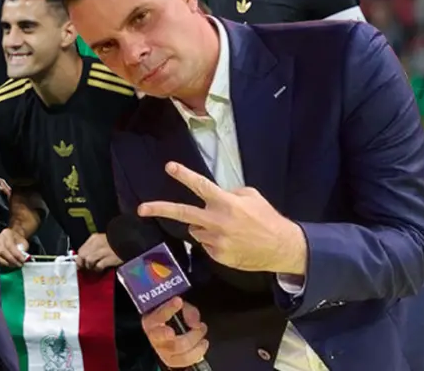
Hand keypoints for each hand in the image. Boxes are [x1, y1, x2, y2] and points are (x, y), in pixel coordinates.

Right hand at [0, 228, 30, 267]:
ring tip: (15, 265)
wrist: (13, 237)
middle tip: (19, 264)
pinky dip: (3, 264)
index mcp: (6, 233)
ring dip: (7, 263)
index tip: (23, 260)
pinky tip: (10, 265)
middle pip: (2, 251)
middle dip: (11, 260)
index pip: (10, 245)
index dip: (16, 254)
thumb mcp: (24, 242)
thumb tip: (22, 258)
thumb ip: (23, 249)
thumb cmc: (18, 240)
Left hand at [75, 232, 121, 270]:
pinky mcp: (110, 258)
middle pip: (82, 255)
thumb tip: (84, 257)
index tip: (80, 264)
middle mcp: (97, 243)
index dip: (79, 258)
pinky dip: (98, 269)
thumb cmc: (116, 242)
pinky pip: (99, 266)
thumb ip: (93, 247)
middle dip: (82, 263)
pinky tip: (100, 269)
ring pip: (89, 260)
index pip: (81, 249)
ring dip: (90, 267)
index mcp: (94, 238)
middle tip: (85, 268)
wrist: (130, 241)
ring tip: (94, 268)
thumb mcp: (102, 240)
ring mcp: (104, 251)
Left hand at [138, 162, 307, 274]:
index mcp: (226, 203)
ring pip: (196, 229)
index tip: (169, 167)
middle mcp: (217, 221)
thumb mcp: (251, 197)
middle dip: (159, 209)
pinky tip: (231, 242)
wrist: (282, 248)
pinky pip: (206, 244)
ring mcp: (215, 240)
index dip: (184, 175)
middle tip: (141, 209)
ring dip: (204, 227)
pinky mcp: (217, 255)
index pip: (201, 186)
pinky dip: (213, 241)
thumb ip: (229, 193)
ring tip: (227, 230)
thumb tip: (216, 196)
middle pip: (182, 213)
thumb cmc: (267, 219)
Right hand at [142, 297, 208, 368]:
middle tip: (200, 327)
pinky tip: (202, 344)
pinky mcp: (170, 360)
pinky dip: (198, 353)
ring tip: (203, 337)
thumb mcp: (175, 305)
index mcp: (151, 321)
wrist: (159, 330)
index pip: (158, 317)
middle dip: (192, 336)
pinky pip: (186, 361)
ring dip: (197, 345)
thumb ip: (186, 309)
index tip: (178, 301)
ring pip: (183, 355)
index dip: (168, 309)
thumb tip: (196, 323)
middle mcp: (155, 339)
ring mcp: (162, 352)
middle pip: (175, 343)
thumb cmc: (167, 316)